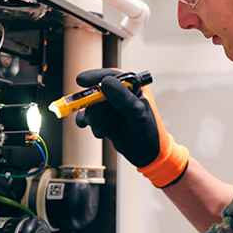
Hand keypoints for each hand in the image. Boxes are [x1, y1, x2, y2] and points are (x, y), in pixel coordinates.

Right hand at [75, 68, 188, 186]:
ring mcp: (112, 107)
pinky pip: (89, 116)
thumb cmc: (150, 133)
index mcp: (134, 88)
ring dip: (93, 119)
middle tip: (94, 120)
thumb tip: (105, 82)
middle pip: (98, 92)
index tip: (82, 81)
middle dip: (93, 106)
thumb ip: (122, 98)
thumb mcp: (137, 114)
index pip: (113, 76)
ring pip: (91, 106)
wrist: (148, 156)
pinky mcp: (105, 119)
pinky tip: (90, 128)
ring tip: (102, 131)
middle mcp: (121, 95)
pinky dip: (86, 122)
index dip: (96, 76)